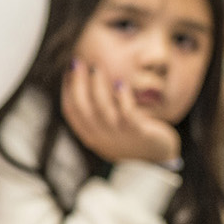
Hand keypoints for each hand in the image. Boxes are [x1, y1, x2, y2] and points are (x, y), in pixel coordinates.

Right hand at [62, 61, 179, 163]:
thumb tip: (84, 83)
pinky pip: (126, 112)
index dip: (67, 89)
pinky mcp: (137, 131)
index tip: (69, 71)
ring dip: (97, 85)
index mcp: (90, 135)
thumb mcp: (107, 130)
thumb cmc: (130, 140)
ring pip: (101, 108)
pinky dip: (122, 97)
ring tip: (96, 68)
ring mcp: (118, 135)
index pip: (71, 111)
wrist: (156, 160)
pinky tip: (120, 84)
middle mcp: (100, 136)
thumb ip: (96, 113)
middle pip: (82, 107)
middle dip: (77, 83)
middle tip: (78, 62)